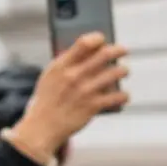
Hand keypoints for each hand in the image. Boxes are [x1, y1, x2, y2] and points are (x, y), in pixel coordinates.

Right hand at [2, 31, 128, 165]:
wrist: (42, 127)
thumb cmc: (48, 99)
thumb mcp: (50, 76)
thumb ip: (67, 62)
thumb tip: (89, 49)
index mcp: (62, 66)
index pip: (84, 42)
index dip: (97, 38)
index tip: (103, 40)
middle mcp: (74, 76)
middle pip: (105, 54)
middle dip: (118, 50)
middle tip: (123, 50)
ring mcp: (85, 91)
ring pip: (115, 73)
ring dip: (123, 70)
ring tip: (124, 71)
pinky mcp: (93, 107)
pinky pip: (117, 97)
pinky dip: (124, 95)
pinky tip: (123, 95)